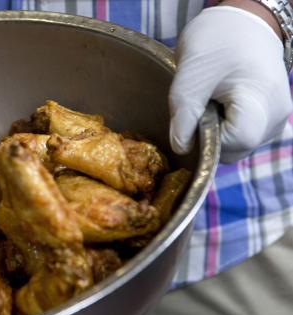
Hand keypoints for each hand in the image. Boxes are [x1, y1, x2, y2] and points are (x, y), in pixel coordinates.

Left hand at [169, 5, 291, 162]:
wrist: (242, 21)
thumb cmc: (217, 42)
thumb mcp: (189, 77)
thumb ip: (183, 117)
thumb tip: (181, 149)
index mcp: (263, 103)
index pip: (235, 143)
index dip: (208, 138)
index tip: (196, 117)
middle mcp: (276, 117)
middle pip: (236, 150)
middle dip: (210, 136)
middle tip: (201, 104)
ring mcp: (276, 119)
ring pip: (237, 146)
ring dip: (217, 132)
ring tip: (212, 101)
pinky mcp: (269, 119)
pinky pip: (242, 136)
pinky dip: (225, 128)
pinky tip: (219, 106)